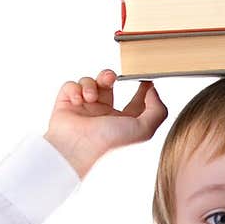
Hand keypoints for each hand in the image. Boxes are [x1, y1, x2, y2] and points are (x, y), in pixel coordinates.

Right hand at [44, 70, 167, 178]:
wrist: (77, 147)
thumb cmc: (109, 142)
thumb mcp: (144, 129)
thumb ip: (157, 111)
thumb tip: (153, 90)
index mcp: (122, 121)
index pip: (135, 101)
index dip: (142, 88)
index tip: (145, 77)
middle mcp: (104, 114)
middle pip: (109, 85)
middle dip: (109, 76)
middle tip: (111, 78)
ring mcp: (84, 108)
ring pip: (89, 82)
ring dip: (91, 84)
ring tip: (90, 97)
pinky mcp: (66, 104)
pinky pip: (71, 86)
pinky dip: (75, 89)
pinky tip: (78, 100)